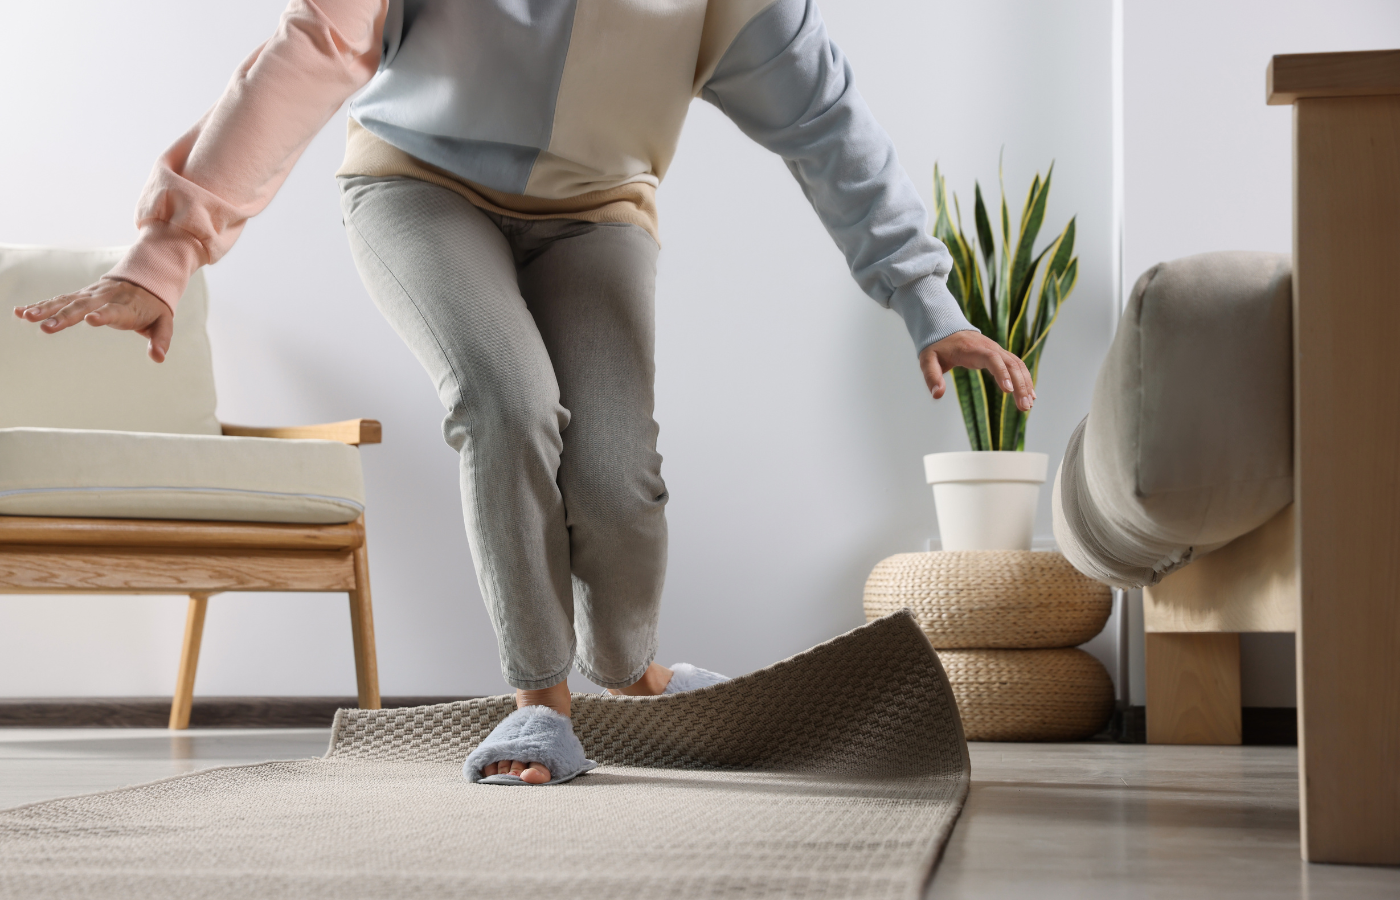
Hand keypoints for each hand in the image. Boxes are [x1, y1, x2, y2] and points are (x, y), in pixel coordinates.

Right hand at [13, 277, 173, 362]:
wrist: (145, 280)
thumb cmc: (154, 307)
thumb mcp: (163, 322)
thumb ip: (161, 340)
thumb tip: (159, 358)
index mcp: (126, 306)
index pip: (114, 311)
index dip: (104, 315)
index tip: (92, 320)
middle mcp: (105, 298)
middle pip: (83, 307)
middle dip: (64, 317)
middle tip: (46, 327)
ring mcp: (90, 296)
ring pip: (66, 302)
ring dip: (46, 309)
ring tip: (26, 317)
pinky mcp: (80, 296)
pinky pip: (58, 300)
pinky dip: (40, 304)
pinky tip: (19, 311)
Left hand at [919, 330, 1035, 411]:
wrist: (945, 328)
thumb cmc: (937, 346)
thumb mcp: (927, 360)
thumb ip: (932, 376)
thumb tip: (937, 394)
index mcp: (973, 349)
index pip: (992, 359)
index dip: (1002, 373)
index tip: (1008, 390)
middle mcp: (990, 348)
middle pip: (1011, 364)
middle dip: (1020, 385)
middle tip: (1024, 407)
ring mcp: (996, 350)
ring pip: (1017, 365)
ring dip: (1025, 384)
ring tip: (1029, 405)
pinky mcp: (999, 355)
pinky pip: (1016, 365)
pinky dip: (1025, 379)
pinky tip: (1030, 395)